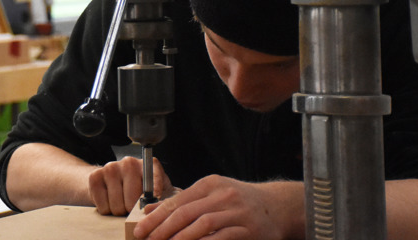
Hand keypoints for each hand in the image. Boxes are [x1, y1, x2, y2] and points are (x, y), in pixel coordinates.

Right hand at [88, 156, 173, 215]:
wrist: (107, 181)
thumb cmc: (136, 189)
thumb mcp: (156, 190)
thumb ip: (166, 196)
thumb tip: (170, 206)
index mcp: (147, 165)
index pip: (154, 179)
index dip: (155, 193)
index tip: (155, 200)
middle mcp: (129, 162)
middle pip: (133, 199)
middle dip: (132, 210)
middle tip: (131, 206)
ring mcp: (111, 167)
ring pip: (117, 205)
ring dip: (119, 211)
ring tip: (120, 203)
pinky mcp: (95, 176)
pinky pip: (103, 205)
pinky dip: (106, 209)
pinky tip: (109, 200)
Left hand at [132, 176, 302, 239]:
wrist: (276, 207)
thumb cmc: (239, 201)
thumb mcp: (210, 194)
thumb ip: (182, 201)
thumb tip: (149, 209)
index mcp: (210, 184)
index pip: (177, 200)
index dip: (157, 216)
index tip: (141, 229)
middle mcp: (223, 194)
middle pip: (186, 212)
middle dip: (164, 229)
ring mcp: (237, 211)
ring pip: (203, 224)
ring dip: (182, 238)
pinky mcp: (248, 228)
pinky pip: (222, 237)